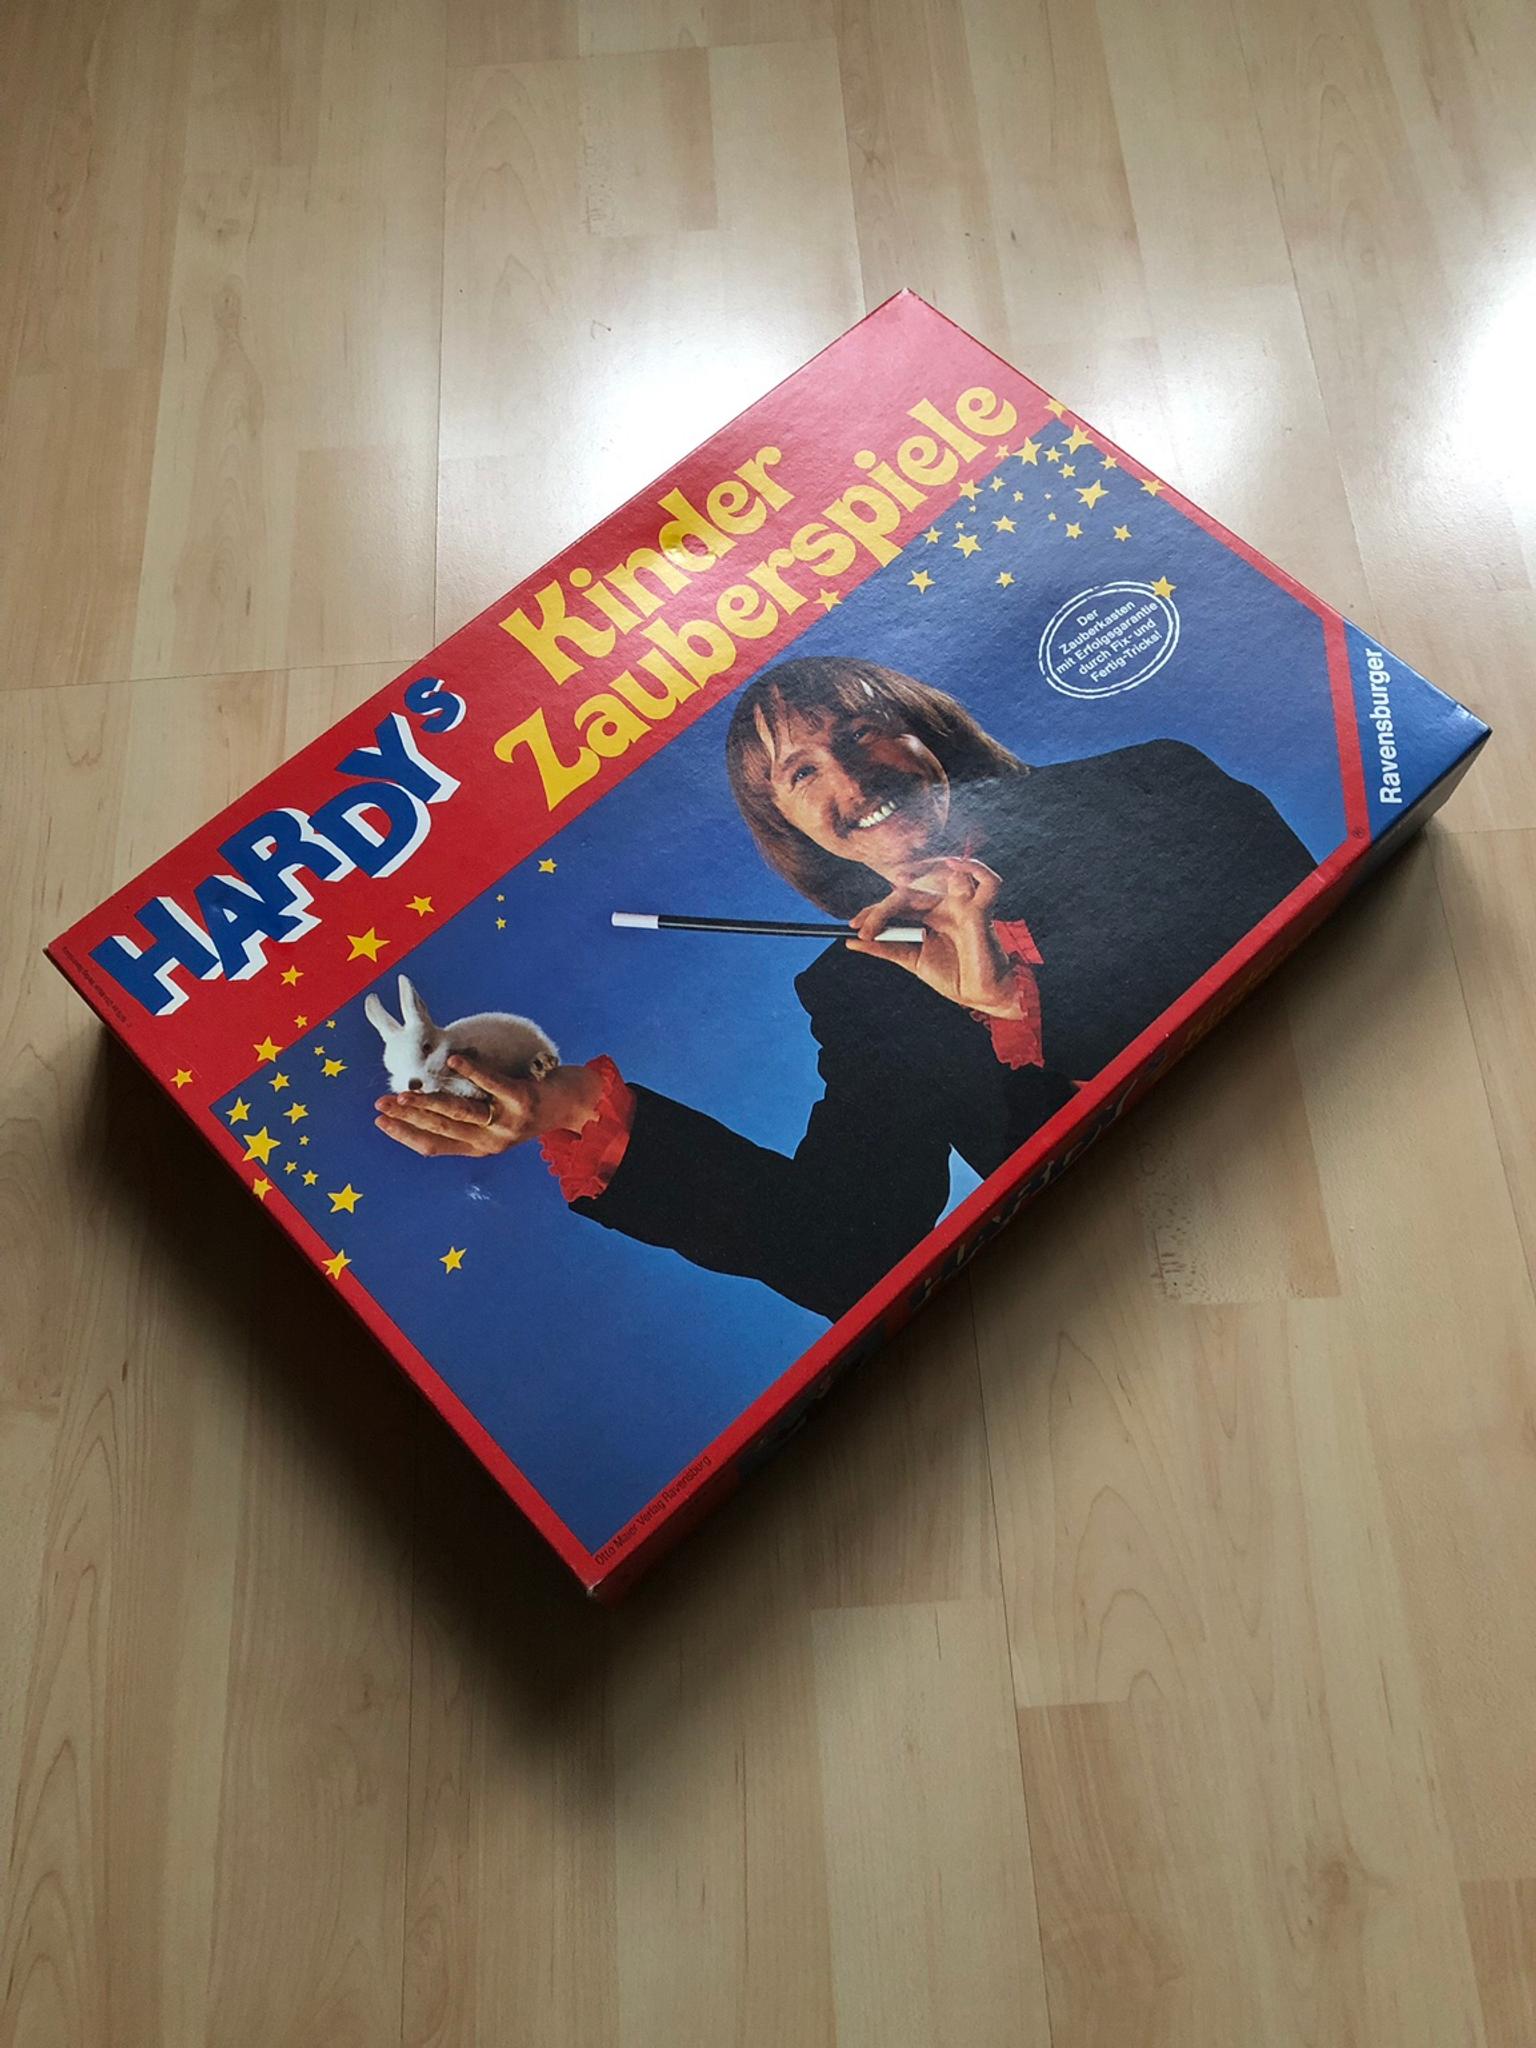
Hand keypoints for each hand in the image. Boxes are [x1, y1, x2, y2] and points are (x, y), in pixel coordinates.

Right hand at [375, 1055, 602, 1158]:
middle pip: (441, 1129)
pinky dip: (472, 1070)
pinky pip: (493, 1084)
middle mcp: (492, 1141)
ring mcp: (508, 1122)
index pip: (434, 1146)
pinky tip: (453, 1058)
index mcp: (481, 1147)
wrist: (578, 1105)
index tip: (380, 1121)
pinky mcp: (524, 1101)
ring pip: (459, 1112)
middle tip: (380, 1104)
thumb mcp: (496, 1118)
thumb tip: (426, 1101)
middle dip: (407, 1117)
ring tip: (402, 1092)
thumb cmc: (530, 1105)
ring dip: (427, 1102)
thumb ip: (467, 1116)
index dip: (405, 1135)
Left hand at [846, 856, 1022, 1017]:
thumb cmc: (955, 977)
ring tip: (881, 914)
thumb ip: (885, 948)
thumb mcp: (913, 960)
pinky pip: (988, 881)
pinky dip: (974, 868)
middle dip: (880, 910)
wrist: (982, 996)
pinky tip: (943, 877)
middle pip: (907, 894)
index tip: (852, 926)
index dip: (874, 912)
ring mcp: (963, 905)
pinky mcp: (981, 911)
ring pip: (927, 884)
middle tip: (861, 927)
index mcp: (930, 915)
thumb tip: (851, 941)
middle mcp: (945, 905)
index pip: (898, 902)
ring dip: (898, 898)